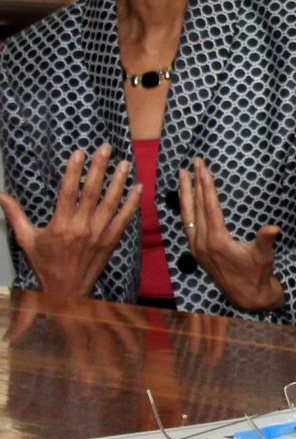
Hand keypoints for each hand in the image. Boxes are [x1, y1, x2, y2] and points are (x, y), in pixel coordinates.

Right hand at [0, 145, 139, 297]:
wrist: (67, 291)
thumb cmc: (45, 263)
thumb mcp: (26, 239)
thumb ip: (15, 215)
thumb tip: (0, 195)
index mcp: (61, 226)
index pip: (68, 192)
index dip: (74, 171)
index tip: (79, 152)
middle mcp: (82, 228)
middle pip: (92, 192)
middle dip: (99, 168)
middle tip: (106, 148)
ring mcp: (100, 234)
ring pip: (112, 202)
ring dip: (119, 181)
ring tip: (124, 162)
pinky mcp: (112, 240)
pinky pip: (125, 218)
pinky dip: (132, 202)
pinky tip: (138, 187)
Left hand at [177, 157, 284, 312]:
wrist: (246, 297)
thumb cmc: (258, 274)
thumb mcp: (265, 256)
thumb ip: (266, 240)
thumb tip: (274, 228)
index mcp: (217, 241)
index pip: (209, 207)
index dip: (206, 186)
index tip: (203, 168)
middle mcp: (202, 243)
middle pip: (195, 207)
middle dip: (193, 184)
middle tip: (192, 163)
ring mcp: (197, 248)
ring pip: (187, 216)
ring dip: (185, 195)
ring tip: (182, 176)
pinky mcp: (197, 251)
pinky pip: (187, 225)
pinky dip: (186, 210)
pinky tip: (186, 202)